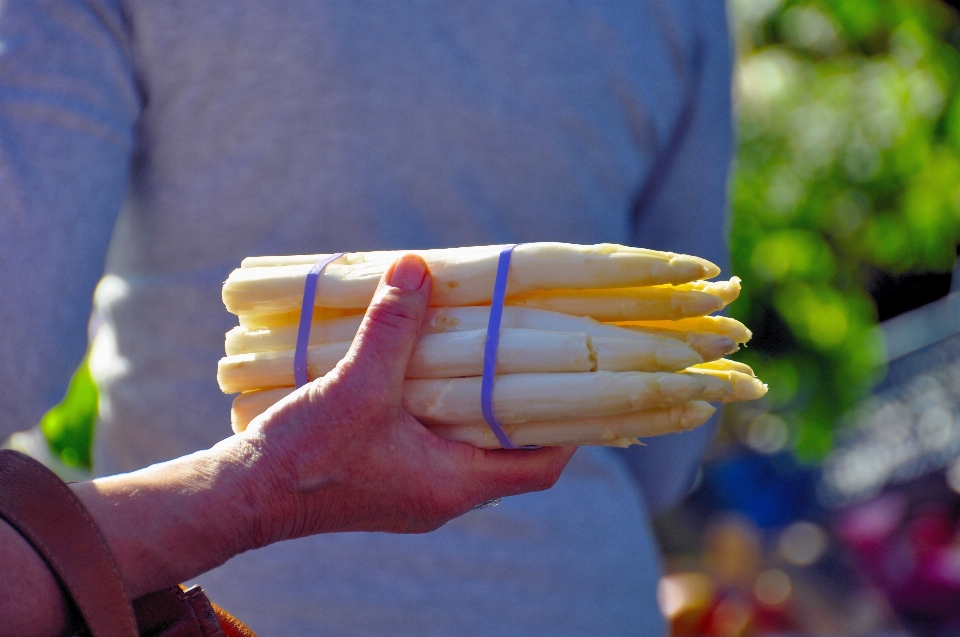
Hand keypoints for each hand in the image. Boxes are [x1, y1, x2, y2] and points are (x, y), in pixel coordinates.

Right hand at [241, 253, 576, 542]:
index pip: (539, 467)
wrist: (240, 496)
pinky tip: (425, 365)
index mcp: (452, 487)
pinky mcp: (384, 476)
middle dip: (522, 403)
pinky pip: (431, 440)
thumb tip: (418, 266)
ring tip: (483, 349)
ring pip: (466, 443)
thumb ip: (390, 326)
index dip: (568, 428)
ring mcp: (412, 488)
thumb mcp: (356, 384)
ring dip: (476, 400)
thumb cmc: (304, 455)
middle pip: (507, 451)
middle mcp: (440, 494)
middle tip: (531, 351)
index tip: (576, 381)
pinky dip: (438, 405)